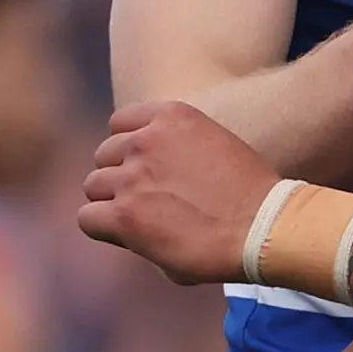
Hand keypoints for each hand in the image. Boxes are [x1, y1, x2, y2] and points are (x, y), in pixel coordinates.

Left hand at [79, 102, 278, 283]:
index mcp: (172, 115)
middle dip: (121, 176)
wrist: (263, 225)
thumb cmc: (251, 193)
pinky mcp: (125, 214)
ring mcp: (132, 176)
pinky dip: (105, 229)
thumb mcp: (214, 145)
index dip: (130, 149)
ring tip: (143, 220)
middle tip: (148, 200)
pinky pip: (88, 218)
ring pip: (94, 187)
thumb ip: (175, 149)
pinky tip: (132, 236)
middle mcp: (146, 140)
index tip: (147, 169)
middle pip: (104, 156)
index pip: (120, 123)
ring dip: (113, 203)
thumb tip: (149, 175)